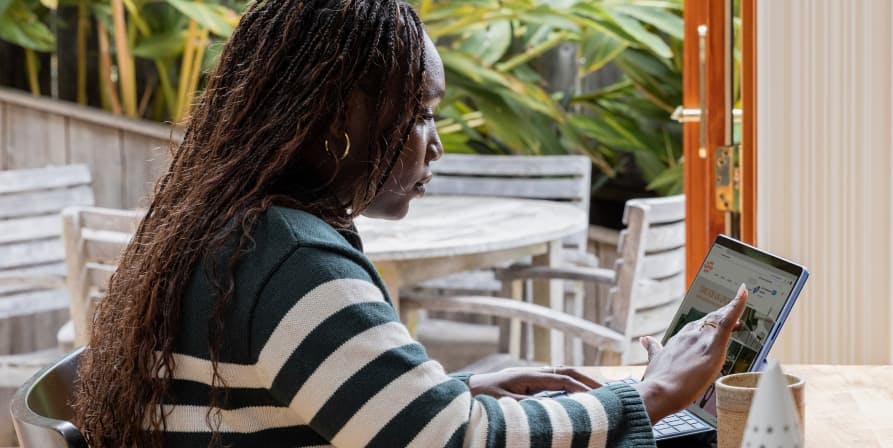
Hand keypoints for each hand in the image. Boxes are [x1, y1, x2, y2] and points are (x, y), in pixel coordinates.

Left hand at [468, 367, 601, 399]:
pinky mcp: (531, 381)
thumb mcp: (505, 403)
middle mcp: (534, 372)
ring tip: (600, 391)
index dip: (582, 388)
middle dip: (588, 379)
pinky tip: (579, 393)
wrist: (470, 388)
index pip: (563, 380)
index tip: (598, 398)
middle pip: (568, 371)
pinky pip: (556, 380)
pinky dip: (571, 384)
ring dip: (582, 381)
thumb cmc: (484, 396)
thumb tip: (551, 409)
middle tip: (608, 390)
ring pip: (564, 374)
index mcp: (530, 375)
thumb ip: (528, 405)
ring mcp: (533, 375)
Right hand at [633, 283, 748, 423]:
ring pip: (720, 319)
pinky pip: (728, 321)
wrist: (660, 390)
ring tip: (741, 299)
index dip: (706, 323)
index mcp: (678, 339)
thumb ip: (652, 348)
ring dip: (731, 310)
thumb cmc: (658, 381)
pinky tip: (743, 292)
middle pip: (709, 320)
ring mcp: (702, 339)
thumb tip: (645, 339)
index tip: (713, 317)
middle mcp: (690, 335)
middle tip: (733, 306)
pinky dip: (737, 305)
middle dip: (721, 313)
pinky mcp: (714, 345)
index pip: (696, 327)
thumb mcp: (654, 361)